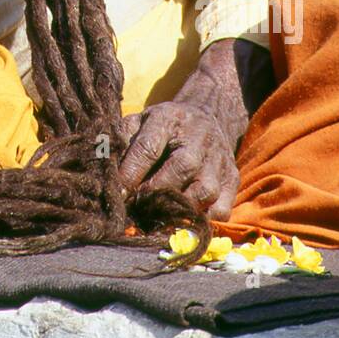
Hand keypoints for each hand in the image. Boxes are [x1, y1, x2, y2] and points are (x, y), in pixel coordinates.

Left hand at [119, 101, 239, 217]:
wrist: (206, 117)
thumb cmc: (164, 126)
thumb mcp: (139, 121)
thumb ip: (121, 140)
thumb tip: (106, 169)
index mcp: (168, 118)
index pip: (148, 147)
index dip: (131, 173)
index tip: (119, 193)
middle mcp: (198, 137)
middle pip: (181, 168)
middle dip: (155, 193)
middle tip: (137, 208)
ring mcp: (219, 159)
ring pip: (203, 192)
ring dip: (177, 210)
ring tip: (158, 216)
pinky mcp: (232, 179)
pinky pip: (220, 210)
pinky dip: (201, 220)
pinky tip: (183, 218)